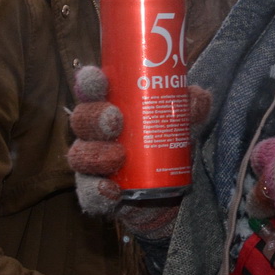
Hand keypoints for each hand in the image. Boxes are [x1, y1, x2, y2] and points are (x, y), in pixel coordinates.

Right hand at [69, 66, 211, 239]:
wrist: (173, 190)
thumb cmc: (172, 142)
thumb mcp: (187, 122)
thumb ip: (193, 105)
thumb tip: (194, 97)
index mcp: (111, 106)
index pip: (92, 89)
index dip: (90, 82)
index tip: (100, 80)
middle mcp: (96, 133)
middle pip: (82, 120)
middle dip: (95, 118)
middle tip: (115, 120)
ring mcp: (93, 163)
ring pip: (79, 155)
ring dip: (95, 154)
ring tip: (118, 156)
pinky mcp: (95, 193)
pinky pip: (87, 193)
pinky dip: (96, 192)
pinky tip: (111, 190)